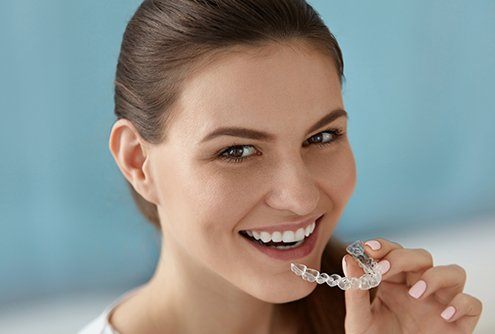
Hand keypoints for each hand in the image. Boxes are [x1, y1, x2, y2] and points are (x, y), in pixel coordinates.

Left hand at [342, 238, 482, 333]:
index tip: (369, 249)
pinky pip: (472, 304)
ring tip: (415, 294)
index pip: (393, 253)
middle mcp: (418, 287)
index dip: (384, 246)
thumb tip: (349, 259)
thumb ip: (355, 291)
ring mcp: (440, 303)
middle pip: (422, 257)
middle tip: (383, 270)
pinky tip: (444, 315)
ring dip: (435, 276)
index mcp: (392, 282)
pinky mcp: (458, 323)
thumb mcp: (359, 319)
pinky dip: (462, 304)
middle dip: (403, 258)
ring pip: (454, 272)